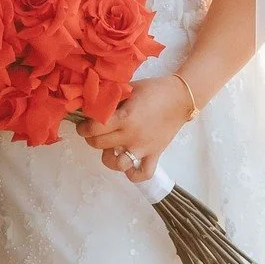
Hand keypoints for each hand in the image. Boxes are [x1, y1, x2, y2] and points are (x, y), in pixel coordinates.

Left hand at [77, 77, 192, 182]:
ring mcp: (143, 148)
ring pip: (117, 165)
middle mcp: (131, 136)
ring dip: (109, 158)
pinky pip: (143, 174)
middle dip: (91, 138)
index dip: (83, 127)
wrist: (181, 97)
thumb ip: (111, 97)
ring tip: (110, 149)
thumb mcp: (129, 88)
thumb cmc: (153, 90)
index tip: (83, 124)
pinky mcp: (154, 154)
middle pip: (99, 145)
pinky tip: (128, 166)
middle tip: (94, 132)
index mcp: (124, 118)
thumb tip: (92, 102)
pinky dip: (134, 175)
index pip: (93, 128)